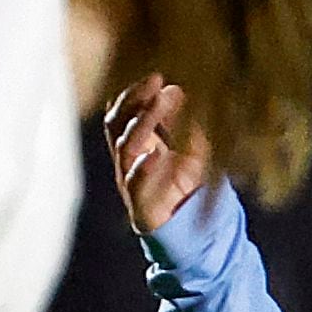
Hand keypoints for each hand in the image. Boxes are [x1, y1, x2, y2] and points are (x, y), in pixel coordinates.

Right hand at [105, 78, 212, 233]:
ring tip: (160, 102)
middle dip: (134, 99)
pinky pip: (135, 184)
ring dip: (142, 122)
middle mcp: (128, 162)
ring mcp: (131, 184)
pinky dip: (144, 167)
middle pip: (117, 124)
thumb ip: (185, 123)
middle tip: (155, 81)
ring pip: (125, 148)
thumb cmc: (188, 188)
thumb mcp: (193, 148)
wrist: (194, 235)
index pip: (124, 112)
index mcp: (136, 145)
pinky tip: (156, 152)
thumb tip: (177, 89)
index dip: (135, 93)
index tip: (156, 77)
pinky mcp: (141, 207)